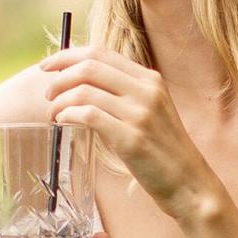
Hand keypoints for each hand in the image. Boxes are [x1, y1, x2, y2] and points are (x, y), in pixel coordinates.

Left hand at [39, 44, 224, 222]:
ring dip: (60, 101)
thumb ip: (122, 94)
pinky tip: (63, 123)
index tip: (49, 66)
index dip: (68, 55)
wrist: (189, 184)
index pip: (101, 53)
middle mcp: (146, 90)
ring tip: (53, 114)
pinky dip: (68, 116)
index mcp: (150, 79)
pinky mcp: (131, 138)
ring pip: (84, 91)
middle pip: (89, 66)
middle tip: (48, 94)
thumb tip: (79, 83)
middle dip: (59, 77)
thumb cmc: (163, 153)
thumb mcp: (149, 112)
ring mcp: (140, 113)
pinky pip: (88, 115)